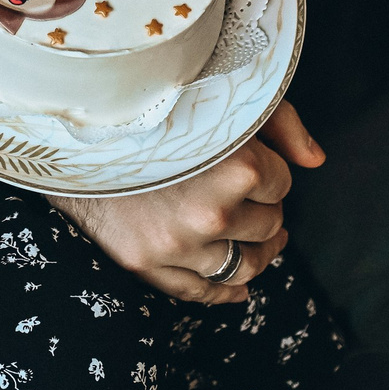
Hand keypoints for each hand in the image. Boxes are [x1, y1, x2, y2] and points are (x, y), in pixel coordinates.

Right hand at [50, 102, 323, 303]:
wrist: (72, 122)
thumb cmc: (152, 103)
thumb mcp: (225, 95)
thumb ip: (281, 123)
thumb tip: (316, 162)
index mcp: (237, 166)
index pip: (281, 183)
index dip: (269, 170)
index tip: (249, 160)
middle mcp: (212, 211)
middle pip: (268, 225)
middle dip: (262, 209)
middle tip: (245, 194)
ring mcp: (179, 244)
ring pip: (245, 266)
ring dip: (256, 252)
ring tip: (256, 238)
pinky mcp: (147, 264)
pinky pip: (203, 294)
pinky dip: (227, 293)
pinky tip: (239, 288)